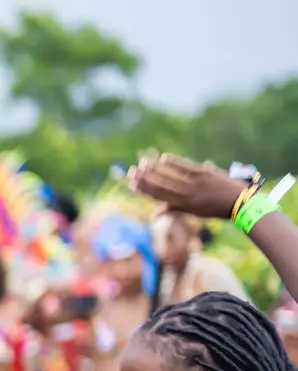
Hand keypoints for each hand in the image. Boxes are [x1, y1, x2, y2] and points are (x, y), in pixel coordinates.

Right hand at [125, 152, 246, 220]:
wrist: (238, 202)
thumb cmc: (215, 209)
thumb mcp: (194, 212)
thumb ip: (174, 209)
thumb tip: (154, 213)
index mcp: (182, 205)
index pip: (157, 196)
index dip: (143, 190)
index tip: (131, 183)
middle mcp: (185, 194)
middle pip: (160, 185)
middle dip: (144, 178)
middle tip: (132, 170)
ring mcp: (194, 183)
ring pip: (170, 176)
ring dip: (154, 169)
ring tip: (143, 162)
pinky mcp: (203, 173)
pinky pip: (185, 166)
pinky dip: (173, 162)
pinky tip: (163, 157)